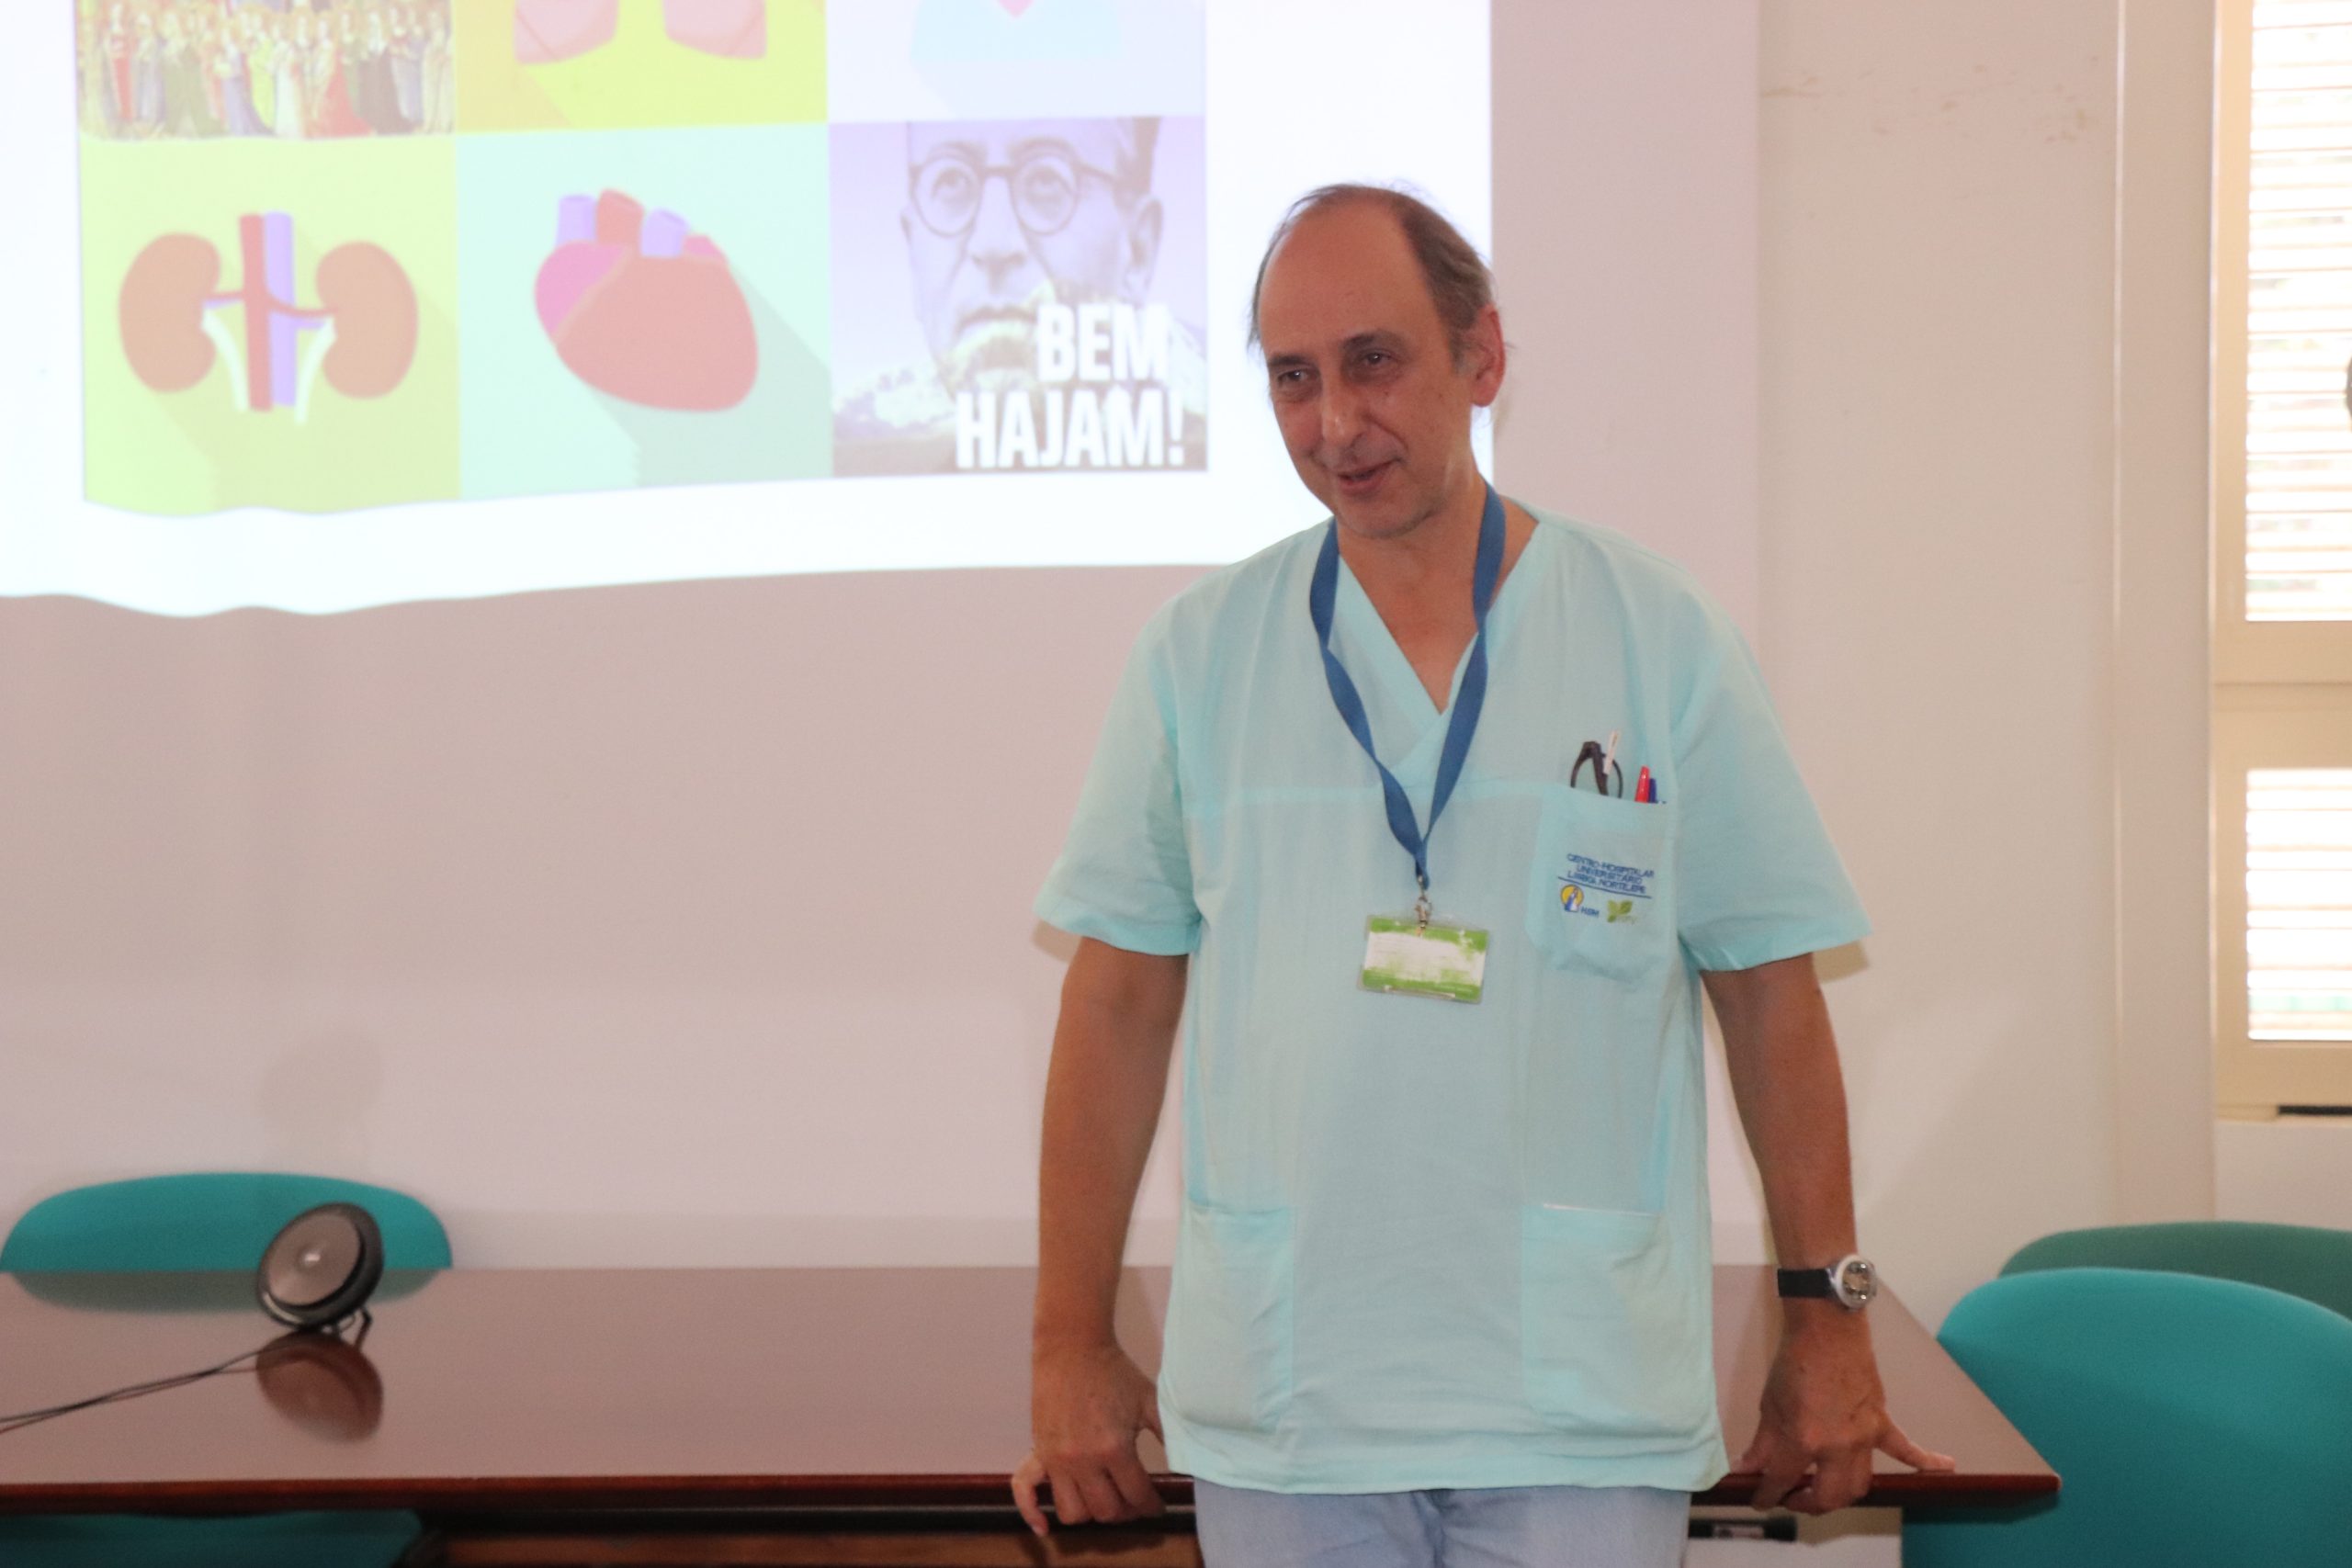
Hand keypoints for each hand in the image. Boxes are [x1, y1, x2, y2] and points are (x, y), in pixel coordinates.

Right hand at [1010, 1341, 1165, 1535]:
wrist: (1073, 1346)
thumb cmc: (1113, 1371)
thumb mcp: (1149, 1400)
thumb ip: (1169, 1433)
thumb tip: (1190, 1460)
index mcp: (1114, 1448)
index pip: (1137, 1496)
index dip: (1152, 1506)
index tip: (1157, 1505)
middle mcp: (1083, 1460)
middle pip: (1107, 1511)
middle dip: (1127, 1512)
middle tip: (1136, 1502)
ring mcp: (1056, 1459)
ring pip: (1074, 1512)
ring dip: (1092, 1513)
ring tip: (1106, 1500)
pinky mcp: (1038, 1452)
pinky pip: (1025, 1492)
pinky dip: (1032, 1513)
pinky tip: (1044, 1527)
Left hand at [1739, 1307, 1955, 1513]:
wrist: (1826, 1327)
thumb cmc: (1794, 1362)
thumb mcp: (1770, 1405)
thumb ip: (1762, 1445)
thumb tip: (1747, 1470)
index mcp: (1804, 1440)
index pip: (1781, 1480)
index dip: (1766, 1495)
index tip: (1759, 1499)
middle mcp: (1838, 1446)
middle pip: (1829, 1496)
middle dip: (1808, 1504)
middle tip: (1791, 1497)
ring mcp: (1865, 1436)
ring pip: (1859, 1484)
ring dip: (1841, 1496)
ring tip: (1824, 1492)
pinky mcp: (1882, 1422)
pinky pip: (1907, 1448)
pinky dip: (1926, 1461)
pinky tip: (1945, 1467)